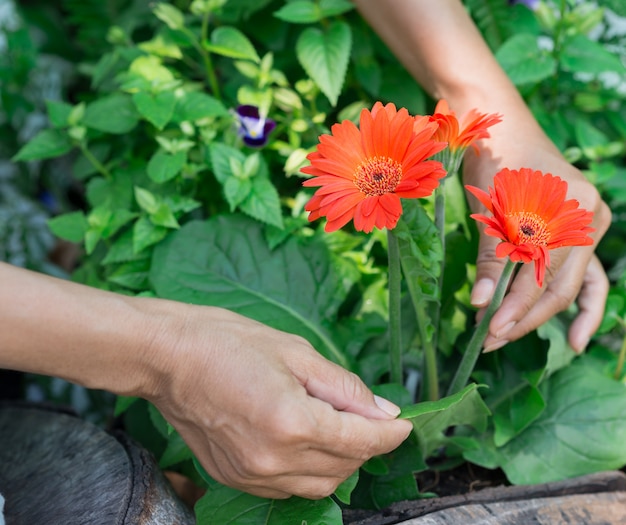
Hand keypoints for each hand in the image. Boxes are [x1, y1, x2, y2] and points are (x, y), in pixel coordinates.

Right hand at [145, 305, 411, 499]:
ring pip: (321, 485)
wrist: (169, 359)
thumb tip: (383, 411)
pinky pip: (290, 488)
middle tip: (371, 417)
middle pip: (346, 466)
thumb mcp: (297, 352)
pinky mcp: (236, 480)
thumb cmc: (228, 343)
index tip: (405, 424)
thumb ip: (345, 387)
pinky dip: (311, 470)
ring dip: (342, 461)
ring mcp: (252, 476)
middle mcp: (274, 460)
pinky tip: (308, 442)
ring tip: (341, 428)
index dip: (390, 433)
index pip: (361, 440)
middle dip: (368, 445)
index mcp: (292, 422)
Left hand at [464, 139, 610, 353]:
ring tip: (510, 338)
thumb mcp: (491, 210)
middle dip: (523, 317)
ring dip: (541, 316)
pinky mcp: (578, 234)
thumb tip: (483, 304)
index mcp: (570, 211)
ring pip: (571, 286)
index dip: (516, 307)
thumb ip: (491, 258)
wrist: (504, 130)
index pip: (542, 276)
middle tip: (490, 340)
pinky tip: (573, 338)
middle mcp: (588, 221)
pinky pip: (586, 277)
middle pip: (559, 287)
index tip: (490, 331)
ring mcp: (588, 228)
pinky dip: (581, 306)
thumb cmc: (495, 162)